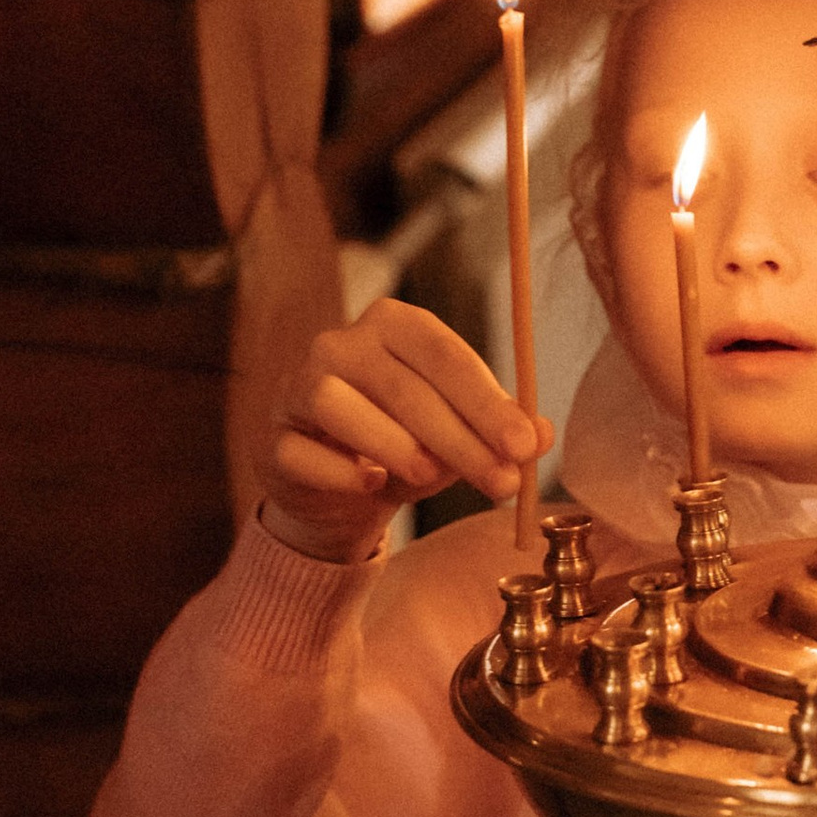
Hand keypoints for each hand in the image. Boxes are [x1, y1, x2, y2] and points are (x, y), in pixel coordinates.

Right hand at [259, 298, 551, 565]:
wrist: (341, 491)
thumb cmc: (409, 445)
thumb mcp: (462, 435)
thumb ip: (501, 430)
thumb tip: (544, 434)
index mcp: (395, 325)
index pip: (444, 354)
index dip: (487, 401)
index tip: (524, 445)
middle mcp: (341, 344)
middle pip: (402, 385)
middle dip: (460, 438)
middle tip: (502, 482)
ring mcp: (298, 388)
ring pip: (339, 406)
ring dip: (394, 444)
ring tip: (433, 477)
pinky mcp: (273, 440)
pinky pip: (301, 454)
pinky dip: (340, 472)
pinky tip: (372, 484)